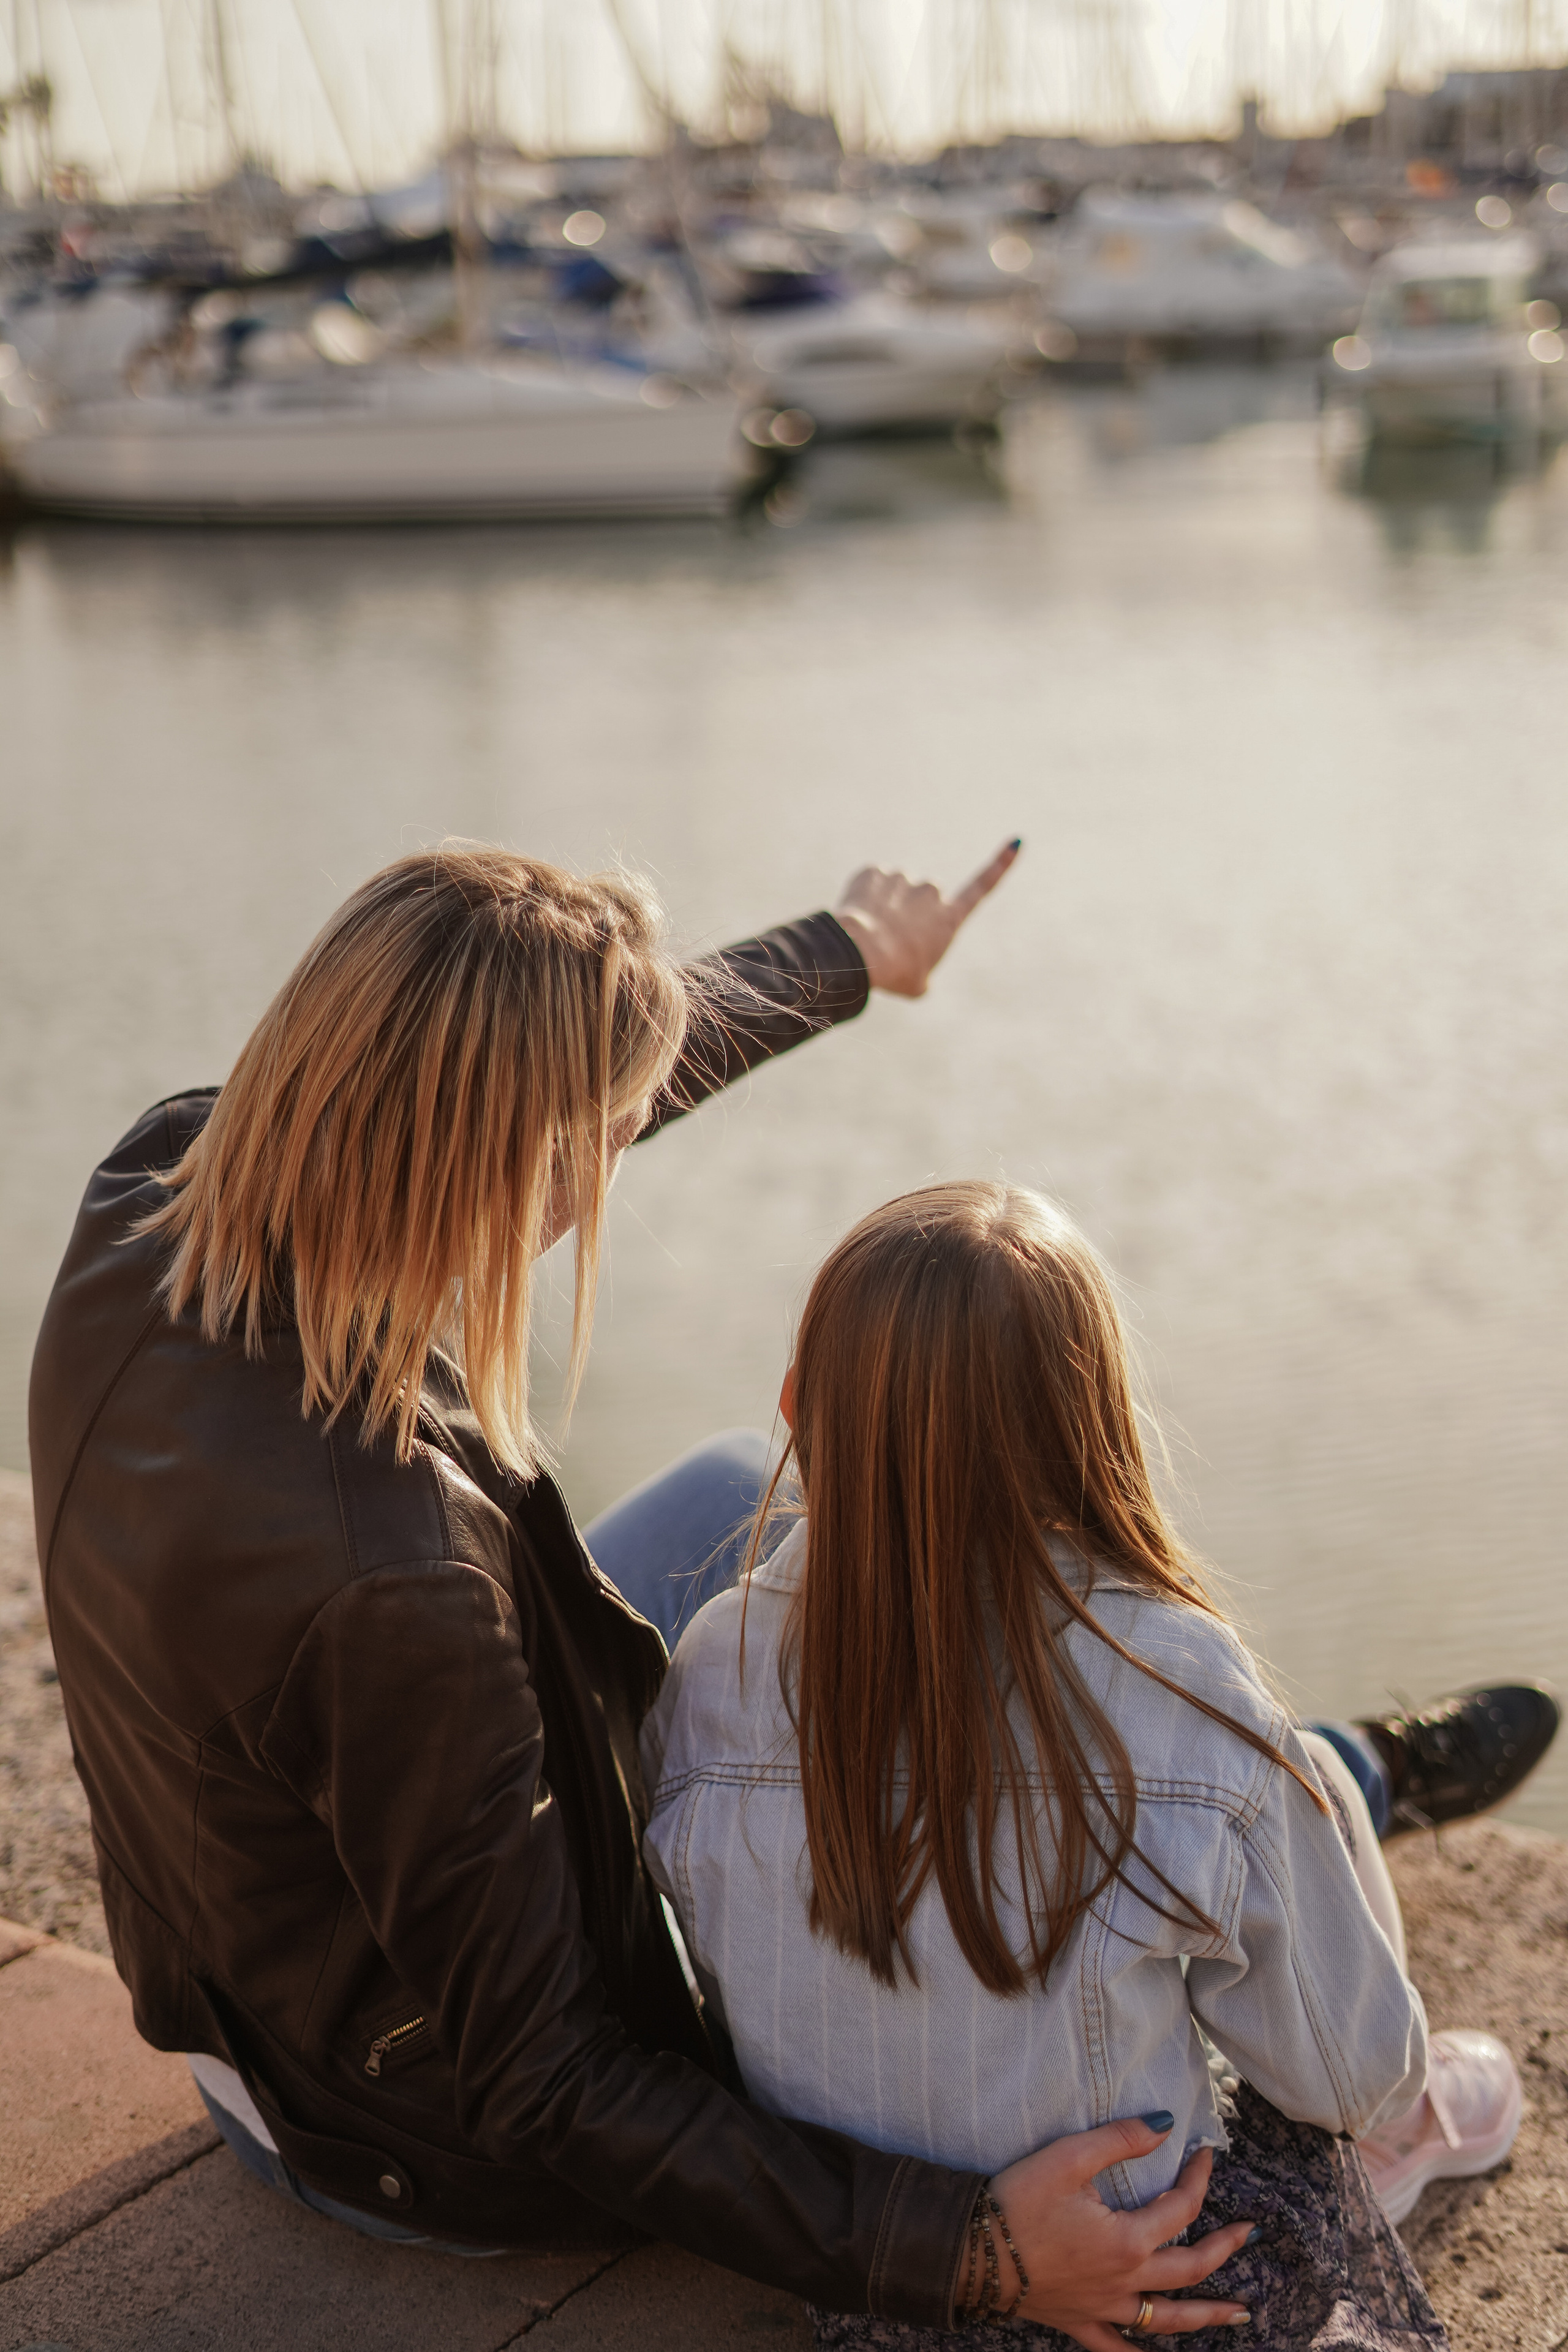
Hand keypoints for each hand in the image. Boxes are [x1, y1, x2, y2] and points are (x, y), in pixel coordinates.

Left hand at [833, 840, 1020, 997]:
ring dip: (886, 906)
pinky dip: (863, 900)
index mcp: (949, 917)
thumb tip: (914, 966)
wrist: (863, 951)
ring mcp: (903, 878)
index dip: (1000, 865)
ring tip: (874, 932)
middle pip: (924, 899)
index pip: (981, 887)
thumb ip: (923, 971)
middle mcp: (932, 892)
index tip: (1015, 842)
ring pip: (895, 891)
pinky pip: (870, 885)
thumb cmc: (894, 973)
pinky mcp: (875, 871)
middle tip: (893, 939)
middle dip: (911, 913)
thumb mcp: (917, 985)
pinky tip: (859, 919)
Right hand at [991, 2121, 1252, 2350]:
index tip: (1204, 2152)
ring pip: (1168, 2320)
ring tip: (1241, 2314)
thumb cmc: (1017, 2201)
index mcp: (1128, 2239)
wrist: (971, 2251)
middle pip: (1190, 2269)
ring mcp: (1104, 2308)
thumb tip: (1166, 2124)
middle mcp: (1125, 2281)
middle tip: (1250, 2234)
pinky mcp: (1078, 2322)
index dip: (1199, 2177)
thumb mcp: (1068, 2157)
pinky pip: (1116, 2348)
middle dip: (1225, 2249)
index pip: (1181, 2206)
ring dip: (1207, 2314)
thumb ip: (1120, 2139)